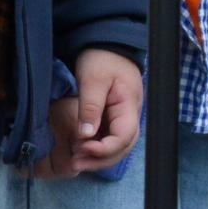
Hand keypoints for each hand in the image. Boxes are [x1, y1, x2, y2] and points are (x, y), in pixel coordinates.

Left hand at [35, 48, 142, 177]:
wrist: (106, 45)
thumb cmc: (101, 59)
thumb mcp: (93, 80)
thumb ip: (90, 107)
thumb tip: (85, 136)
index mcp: (129, 105)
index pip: (124, 136)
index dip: (104, 149)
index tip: (81, 149)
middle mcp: (131, 114)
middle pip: (124, 146)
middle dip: (101, 159)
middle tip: (76, 163)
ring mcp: (124, 116)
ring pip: (118, 145)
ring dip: (99, 157)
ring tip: (77, 160)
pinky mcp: (115, 117)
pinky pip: (110, 138)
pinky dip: (97, 149)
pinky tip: (81, 150)